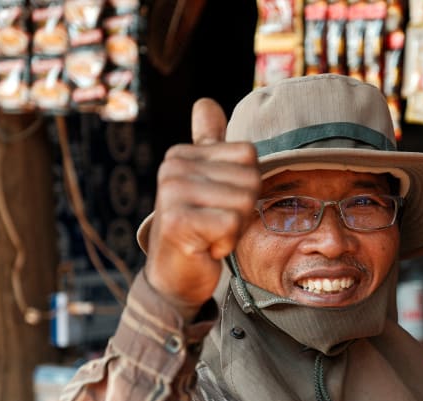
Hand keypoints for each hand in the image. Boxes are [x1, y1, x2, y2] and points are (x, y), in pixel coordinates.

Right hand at [144, 98, 260, 313]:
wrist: (174, 278)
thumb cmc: (198, 230)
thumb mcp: (206, 182)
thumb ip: (208, 143)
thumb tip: (204, 101)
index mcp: (183, 154)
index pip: (249, 155)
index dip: (246, 187)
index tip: (219, 205)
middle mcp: (173, 166)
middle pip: (250, 179)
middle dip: (242, 212)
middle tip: (215, 226)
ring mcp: (172, 192)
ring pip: (244, 203)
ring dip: (234, 230)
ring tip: (209, 236)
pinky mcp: (178, 220)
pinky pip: (231, 224)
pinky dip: (226, 243)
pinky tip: (204, 248)